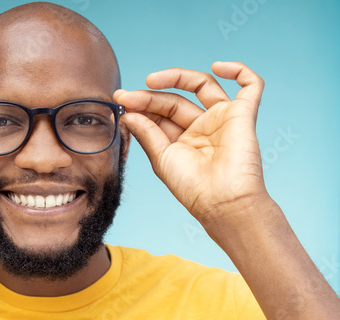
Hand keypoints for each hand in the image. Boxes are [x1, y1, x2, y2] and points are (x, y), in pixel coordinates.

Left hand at [114, 62, 267, 226]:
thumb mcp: (161, 157)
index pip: (160, 113)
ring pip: (202, 86)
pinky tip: (219, 66)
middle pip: (175, 100)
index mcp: (183, 140)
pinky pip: (251, 86)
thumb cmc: (192, 186)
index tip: (120, 101)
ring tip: (151, 81)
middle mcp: (203, 127)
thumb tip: (128, 113)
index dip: (141, 105)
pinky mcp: (244, 115)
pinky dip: (239, 71)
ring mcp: (223, 119)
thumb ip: (146, 132)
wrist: (222, 201)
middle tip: (127, 97)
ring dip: (177, 77)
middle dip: (149, 96)